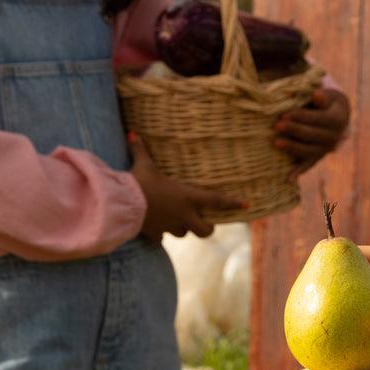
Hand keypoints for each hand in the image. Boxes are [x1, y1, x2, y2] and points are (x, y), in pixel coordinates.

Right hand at [129, 134, 245, 240]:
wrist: (123, 205)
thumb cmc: (139, 182)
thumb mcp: (143, 164)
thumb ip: (141, 149)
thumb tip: (133, 132)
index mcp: (187, 197)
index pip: (216, 200)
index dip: (232, 202)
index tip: (246, 204)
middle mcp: (183, 214)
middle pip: (205, 231)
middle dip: (207, 227)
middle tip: (205, 222)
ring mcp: (170, 226)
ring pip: (184, 233)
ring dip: (183, 228)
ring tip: (177, 220)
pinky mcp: (156, 234)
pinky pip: (162, 237)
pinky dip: (161, 233)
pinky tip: (156, 227)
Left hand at [274, 88, 349, 178]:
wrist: (336, 116)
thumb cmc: (326, 101)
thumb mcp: (327, 95)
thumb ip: (321, 96)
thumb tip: (316, 94)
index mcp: (337, 119)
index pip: (318, 119)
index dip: (301, 117)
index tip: (285, 114)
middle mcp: (334, 137)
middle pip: (312, 135)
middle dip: (293, 130)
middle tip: (276, 125)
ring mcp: (325, 149)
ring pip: (308, 150)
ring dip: (292, 147)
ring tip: (275, 142)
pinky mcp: (317, 157)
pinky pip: (307, 165)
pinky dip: (298, 172)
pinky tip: (288, 179)